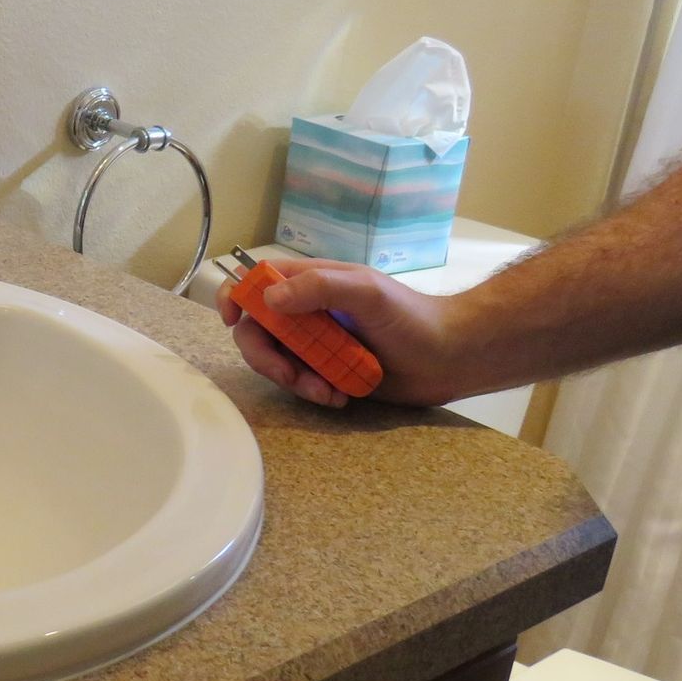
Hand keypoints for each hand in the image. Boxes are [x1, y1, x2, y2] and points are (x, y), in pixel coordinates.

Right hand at [215, 257, 464, 408]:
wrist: (450, 358)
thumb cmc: (413, 318)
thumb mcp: (367, 293)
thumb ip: (320, 288)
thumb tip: (268, 299)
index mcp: (311, 283)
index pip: (257, 282)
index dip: (236, 297)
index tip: (231, 320)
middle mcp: (306, 311)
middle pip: (257, 330)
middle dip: (267, 357)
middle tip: (291, 376)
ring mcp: (316, 343)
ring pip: (277, 360)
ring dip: (293, 380)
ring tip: (326, 392)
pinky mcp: (327, 371)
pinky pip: (300, 382)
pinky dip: (312, 392)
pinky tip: (338, 398)